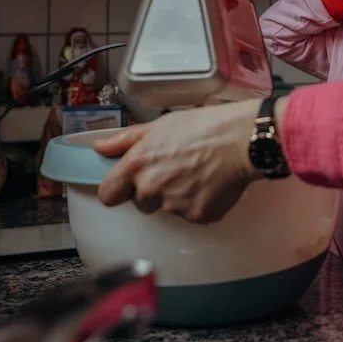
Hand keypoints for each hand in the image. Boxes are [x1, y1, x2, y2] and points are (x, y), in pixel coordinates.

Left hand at [94, 98, 288, 222]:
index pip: (107, 194)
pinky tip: (212, 184)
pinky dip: (200, 203)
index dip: (118, 189)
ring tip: (198, 173)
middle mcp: (151, 189)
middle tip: (175, 170)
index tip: (128, 184)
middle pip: (140, 203)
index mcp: (137, 165)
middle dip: (153, 191)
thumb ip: (126, 140)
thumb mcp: (162, 124)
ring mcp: (174, 206)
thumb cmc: (205, 126)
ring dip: (178, 197)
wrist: (243, 140)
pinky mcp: (197, 217)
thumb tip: (99, 147)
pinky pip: (192, 215)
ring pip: (168, 209)